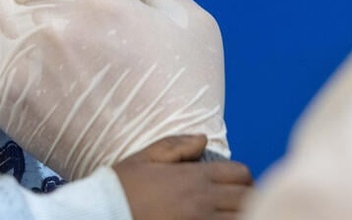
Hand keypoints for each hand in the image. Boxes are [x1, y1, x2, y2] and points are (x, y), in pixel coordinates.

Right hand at [114, 135, 253, 219]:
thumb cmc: (121, 188)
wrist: (103, 214)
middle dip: (248, 199)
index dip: (245, 180)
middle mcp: (203, 200)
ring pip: (242, 218)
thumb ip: (176, 146)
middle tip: (239, 204)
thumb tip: (203, 139)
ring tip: (233, 214)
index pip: (241, 174)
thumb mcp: (145, 158)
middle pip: (247, 198)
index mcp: (194, 176)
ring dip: (241, 215)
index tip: (239, 187)